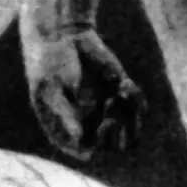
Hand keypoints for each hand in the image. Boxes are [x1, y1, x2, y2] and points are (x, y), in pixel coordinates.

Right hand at [20, 20, 145, 161]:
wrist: (62, 35)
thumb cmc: (49, 64)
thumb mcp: (50, 88)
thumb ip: (64, 113)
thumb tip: (79, 140)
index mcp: (65, 129)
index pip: (85, 151)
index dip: (99, 145)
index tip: (104, 124)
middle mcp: (86, 124)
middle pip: (112, 147)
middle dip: (118, 133)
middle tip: (112, 109)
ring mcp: (104, 111)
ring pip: (130, 131)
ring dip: (132, 116)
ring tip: (123, 91)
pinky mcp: (119, 95)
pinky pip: (136, 108)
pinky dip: (135, 98)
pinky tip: (125, 83)